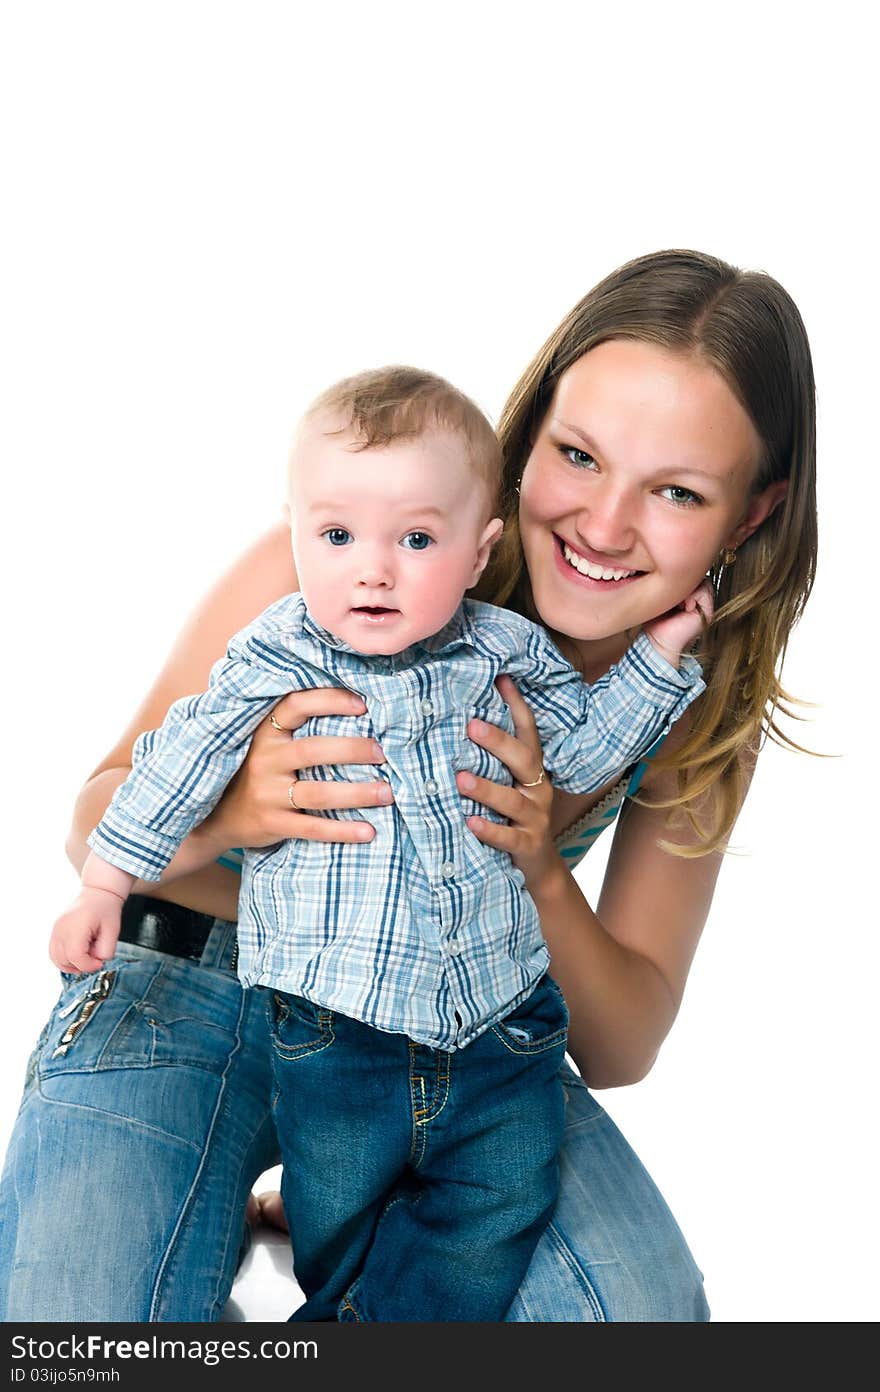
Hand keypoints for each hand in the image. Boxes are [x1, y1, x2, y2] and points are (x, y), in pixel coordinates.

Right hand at [50, 887, 122, 973]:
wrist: (97, 894)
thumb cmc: (106, 910)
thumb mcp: (113, 931)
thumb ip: (106, 951)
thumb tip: (96, 963)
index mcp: (77, 924)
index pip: (75, 955)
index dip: (88, 965)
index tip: (99, 963)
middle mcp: (62, 927)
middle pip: (64, 959)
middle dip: (81, 965)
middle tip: (94, 958)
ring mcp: (55, 930)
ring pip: (56, 959)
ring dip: (71, 965)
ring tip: (86, 957)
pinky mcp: (54, 932)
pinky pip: (53, 953)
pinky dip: (64, 960)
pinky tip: (77, 956)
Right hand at [199, 687, 392, 850]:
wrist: (216, 817)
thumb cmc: (256, 772)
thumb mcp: (266, 744)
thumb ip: (297, 728)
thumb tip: (358, 709)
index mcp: (266, 733)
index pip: (295, 706)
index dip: (329, 701)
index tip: (363, 704)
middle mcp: (264, 760)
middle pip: (313, 750)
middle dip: (352, 749)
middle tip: (383, 753)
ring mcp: (267, 794)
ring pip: (317, 793)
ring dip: (356, 793)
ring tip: (387, 793)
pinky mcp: (272, 824)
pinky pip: (312, 828)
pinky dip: (342, 831)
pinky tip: (369, 831)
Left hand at [456, 675, 562, 891]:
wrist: (539, 868)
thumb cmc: (512, 817)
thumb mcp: (507, 784)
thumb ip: (491, 760)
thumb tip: (458, 721)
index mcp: (531, 770)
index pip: (528, 732)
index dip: (516, 705)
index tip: (500, 678)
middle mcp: (537, 788)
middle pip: (523, 759)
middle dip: (498, 741)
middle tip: (471, 724)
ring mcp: (535, 818)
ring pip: (513, 800)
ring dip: (487, 788)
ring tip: (460, 779)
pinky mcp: (528, 845)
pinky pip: (509, 837)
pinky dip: (489, 830)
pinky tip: (469, 822)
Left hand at [643, 578, 713, 666]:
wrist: (658, 643)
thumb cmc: (655, 624)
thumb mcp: (659, 599)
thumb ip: (666, 585)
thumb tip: (667, 569)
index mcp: (688, 596)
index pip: (690, 574)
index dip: (679, 576)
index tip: (666, 588)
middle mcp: (698, 600)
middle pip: (697, 576)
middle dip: (684, 582)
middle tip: (673, 595)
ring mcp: (704, 605)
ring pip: (702, 582)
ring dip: (689, 589)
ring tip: (679, 603)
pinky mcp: (707, 612)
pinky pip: (704, 592)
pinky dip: (693, 596)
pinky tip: (685, 607)